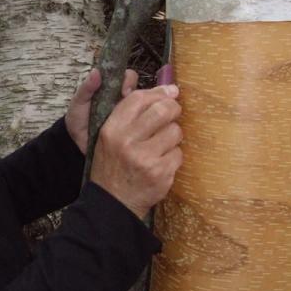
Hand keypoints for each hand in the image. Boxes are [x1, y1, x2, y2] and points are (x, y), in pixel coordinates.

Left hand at [65, 68, 138, 153]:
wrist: (76, 143)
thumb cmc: (78, 118)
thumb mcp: (79, 102)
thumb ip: (86, 87)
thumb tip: (96, 71)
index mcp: (111, 89)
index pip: (128, 77)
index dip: (129, 80)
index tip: (124, 91)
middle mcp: (122, 100)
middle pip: (140, 90)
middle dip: (139, 94)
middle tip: (130, 105)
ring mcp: (128, 114)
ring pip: (143, 105)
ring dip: (143, 108)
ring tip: (134, 116)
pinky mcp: (130, 128)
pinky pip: (141, 122)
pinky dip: (142, 122)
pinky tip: (136, 127)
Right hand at [89, 84, 182, 218]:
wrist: (113, 201)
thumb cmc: (114, 164)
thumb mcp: (110, 136)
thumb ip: (131, 111)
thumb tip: (168, 89)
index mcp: (112, 129)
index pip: (139, 99)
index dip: (158, 93)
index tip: (169, 93)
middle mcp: (127, 141)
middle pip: (163, 110)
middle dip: (173, 109)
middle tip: (172, 114)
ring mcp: (144, 158)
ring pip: (175, 131)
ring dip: (173, 136)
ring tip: (162, 145)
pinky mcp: (160, 173)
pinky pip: (179, 154)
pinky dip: (174, 157)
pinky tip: (162, 163)